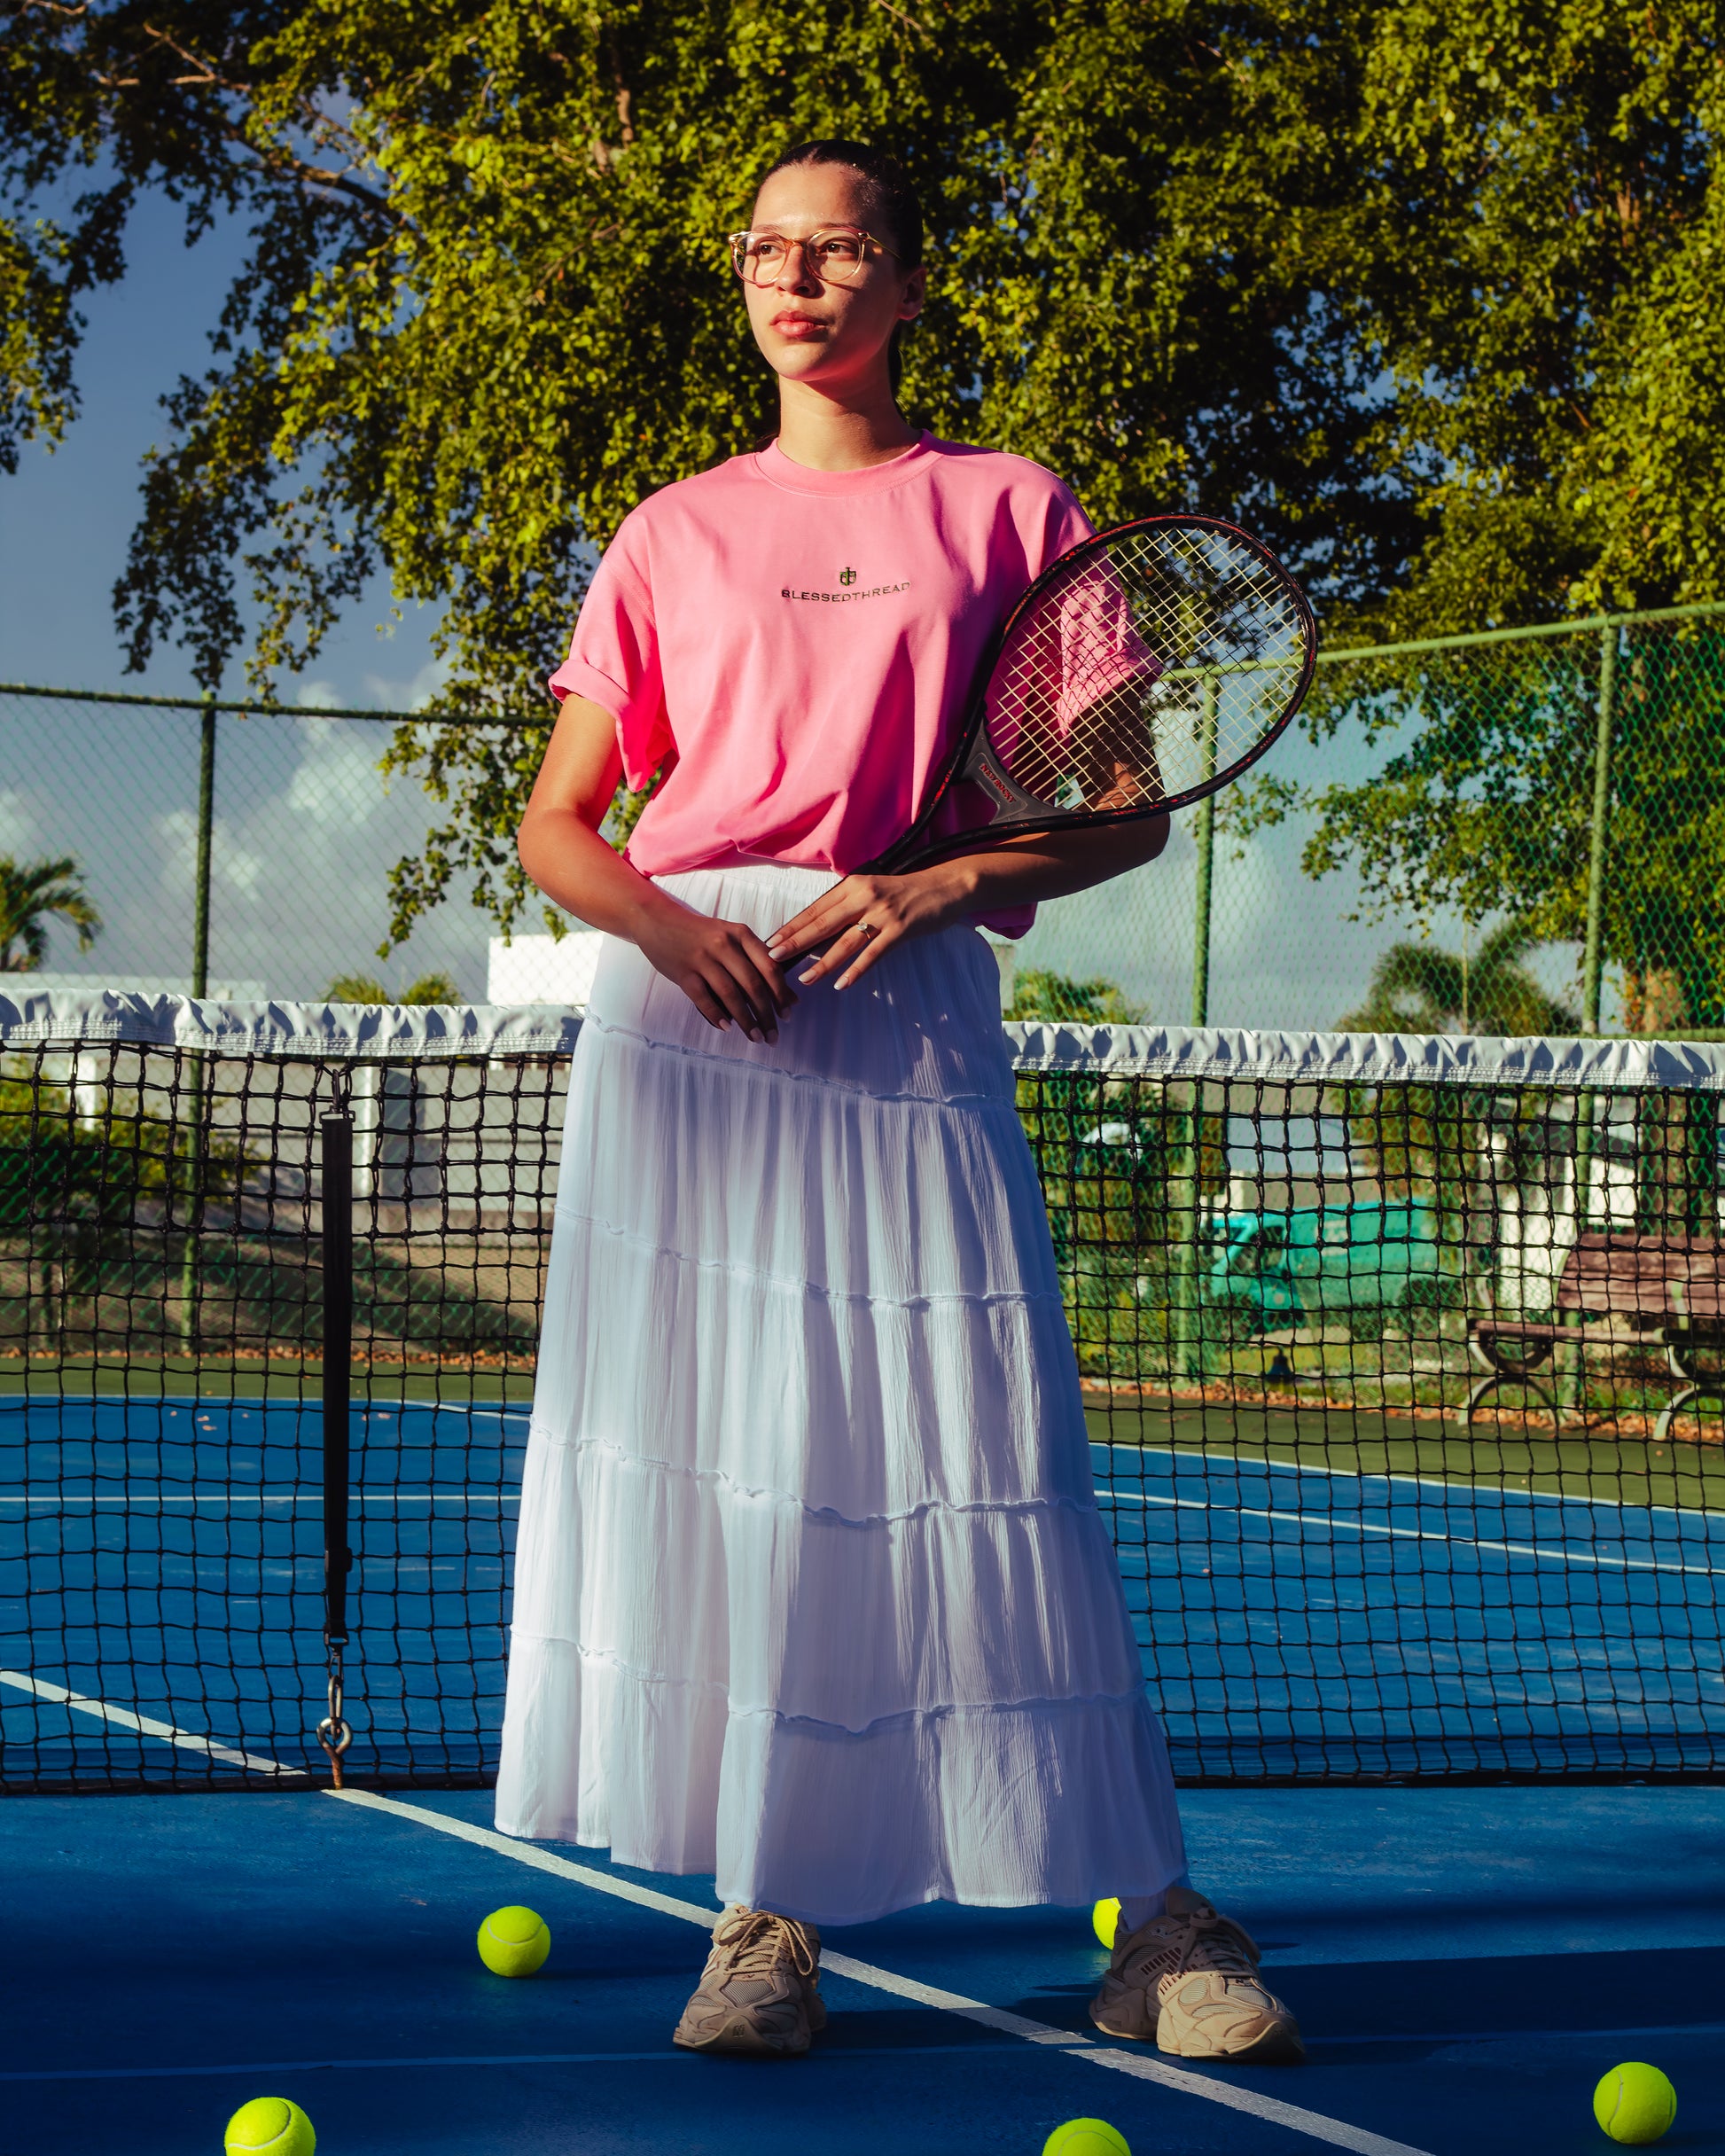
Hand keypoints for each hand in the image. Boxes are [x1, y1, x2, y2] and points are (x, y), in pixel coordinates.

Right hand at [635, 897, 796, 1040]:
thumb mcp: (732, 940)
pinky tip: (727, 1028)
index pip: (769, 967)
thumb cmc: (701, 934)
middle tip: (772, 1035)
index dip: (781, 994)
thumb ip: (758, 963)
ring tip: (755, 1037)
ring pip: (731, 995)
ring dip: (746, 1020)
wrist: (658, 920)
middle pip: (753, 985)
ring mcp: (702, 958)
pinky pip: (704, 999)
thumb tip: (790, 997)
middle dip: (766, 1014)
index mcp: (740, 934)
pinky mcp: (683, 972)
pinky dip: (717, 1015)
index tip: (787, 1015)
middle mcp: (723, 944)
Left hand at [766, 865, 975, 990]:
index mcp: (853, 885)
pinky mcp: (900, 929)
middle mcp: (864, 896)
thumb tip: (818, 930)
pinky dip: (856, 970)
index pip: (815, 909)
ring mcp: (883, 913)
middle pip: (823, 924)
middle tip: (774, 959)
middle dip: (796, 943)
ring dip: (823, 963)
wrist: (946, 887)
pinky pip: (873, 954)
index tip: (772, 942)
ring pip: (845, 941)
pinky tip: (842, 984)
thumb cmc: (906, 892)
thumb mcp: (873, 890)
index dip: (792, 927)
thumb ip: (848, 906)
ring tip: (804, 979)